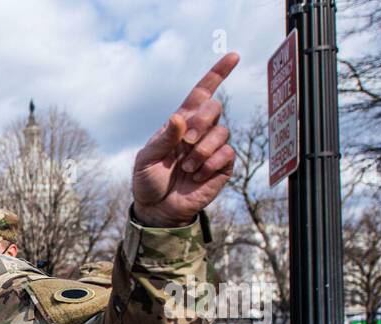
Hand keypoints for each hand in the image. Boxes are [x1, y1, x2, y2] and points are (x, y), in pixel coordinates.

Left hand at [132, 52, 238, 227]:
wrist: (157, 209)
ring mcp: (212, 148)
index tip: (234, 56)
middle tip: (186, 143)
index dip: (218, 74)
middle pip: (215, 108)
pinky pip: (227, 153)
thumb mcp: (146, 160)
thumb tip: (180, 118)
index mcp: (181, 123)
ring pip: (221, 132)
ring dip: (202, 151)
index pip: (203, 93)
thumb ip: (163, 139)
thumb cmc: (148, 182)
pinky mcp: (222, 166)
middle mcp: (199, 131)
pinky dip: (210, 164)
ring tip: (186, 168)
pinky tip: (197, 175)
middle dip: (201, 123)